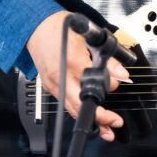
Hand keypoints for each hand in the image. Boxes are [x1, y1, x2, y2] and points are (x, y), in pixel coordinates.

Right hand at [25, 10, 129, 141]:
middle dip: (99, 119)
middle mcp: (61, 77)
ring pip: (72, 110)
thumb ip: (106, 58)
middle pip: (80, 106)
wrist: (35, 27)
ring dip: (89, 121)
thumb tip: (121, 74)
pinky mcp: (49, 87)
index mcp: (72, 63)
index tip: (117, 84)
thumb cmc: (59, 28)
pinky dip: (78, 112)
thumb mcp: (87, 37)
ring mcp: (53, 85)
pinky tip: (88, 116)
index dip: (110, 87)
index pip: (95, 84)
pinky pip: (65, 104)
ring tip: (105, 130)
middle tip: (114, 123)